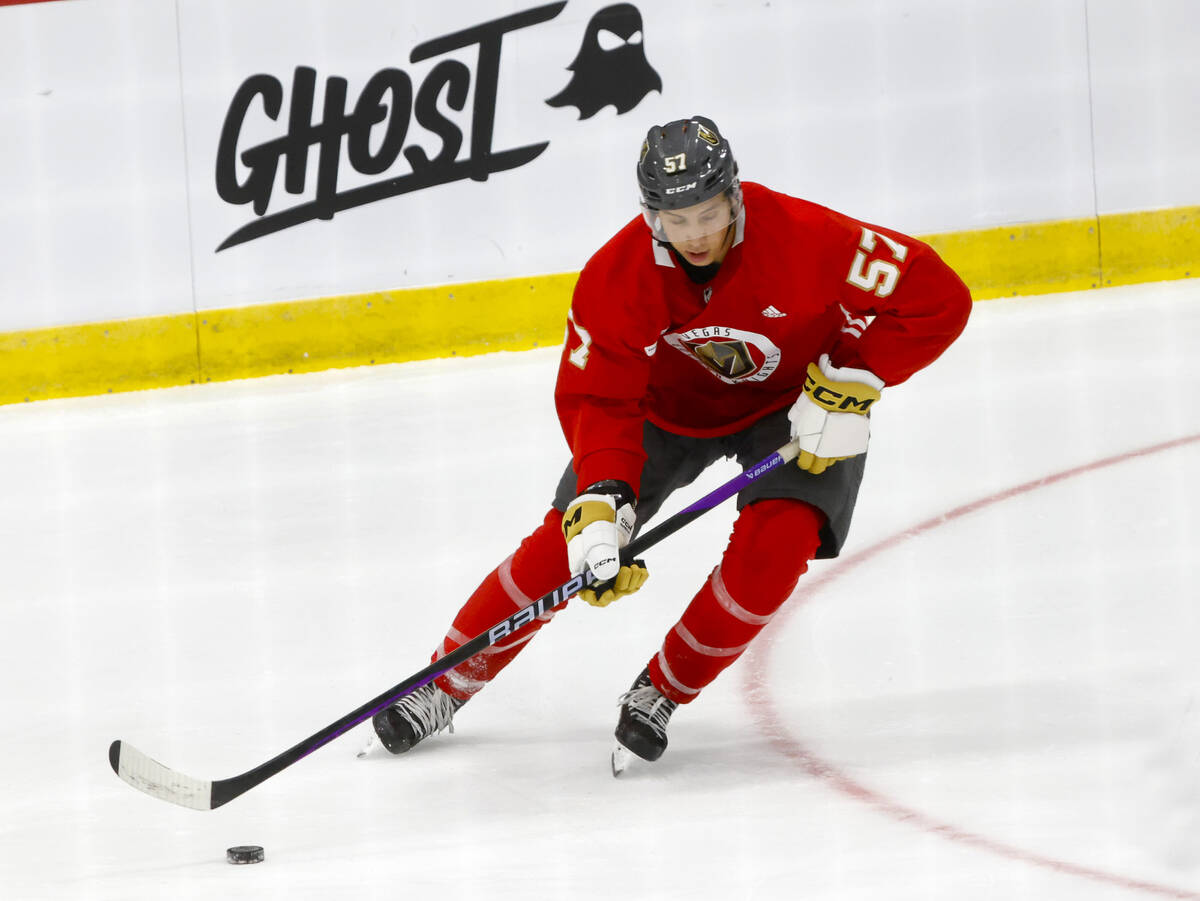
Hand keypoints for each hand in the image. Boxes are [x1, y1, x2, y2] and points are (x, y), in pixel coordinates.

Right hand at [561, 480, 647, 606]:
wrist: (606, 513)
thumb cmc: (594, 525)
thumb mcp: (594, 540)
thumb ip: (598, 559)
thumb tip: (606, 577)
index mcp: (583, 572)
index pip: (588, 596)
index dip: (598, 599)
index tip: (608, 594)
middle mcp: (597, 576)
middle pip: (609, 594)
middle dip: (620, 586)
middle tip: (627, 570)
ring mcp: (611, 573)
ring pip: (622, 589)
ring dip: (631, 581)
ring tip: (636, 568)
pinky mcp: (622, 568)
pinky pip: (632, 582)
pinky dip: (638, 578)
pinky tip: (641, 569)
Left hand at [788, 354, 883, 473]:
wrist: (844, 391)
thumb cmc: (818, 398)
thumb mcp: (801, 411)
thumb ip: (798, 427)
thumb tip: (796, 436)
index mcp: (810, 445)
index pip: (805, 463)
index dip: (802, 463)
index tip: (802, 460)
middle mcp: (826, 450)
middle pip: (819, 468)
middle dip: (815, 465)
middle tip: (814, 458)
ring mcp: (842, 447)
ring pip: (834, 459)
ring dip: (830, 455)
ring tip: (828, 443)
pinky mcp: (856, 441)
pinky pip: (848, 450)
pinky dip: (844, 446)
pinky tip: (841, 437)